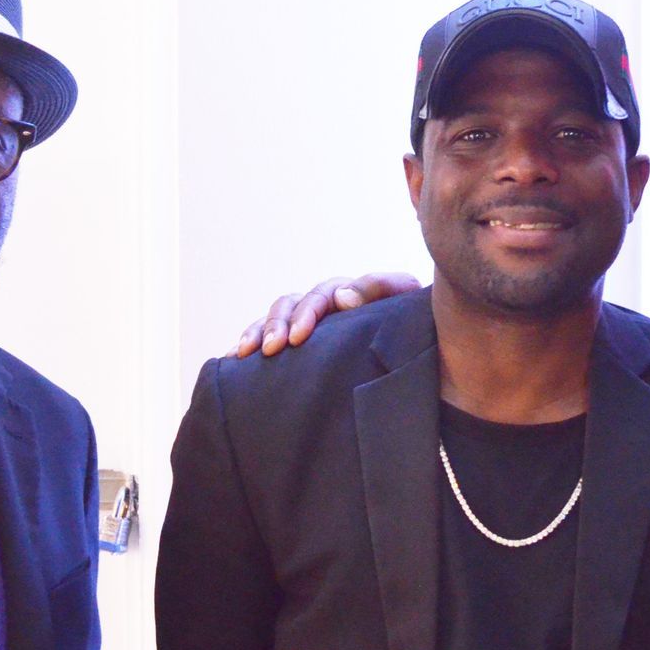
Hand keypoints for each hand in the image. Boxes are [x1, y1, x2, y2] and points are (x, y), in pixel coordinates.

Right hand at [233, 272, 421, 356]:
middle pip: (289, 304)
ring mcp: (307, 322)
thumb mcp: (404, 300)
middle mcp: (322, 303)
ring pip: (273, 318)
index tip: (298, 338)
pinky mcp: (297, 342)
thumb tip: (342, 297)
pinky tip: (232, 359)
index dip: (306, 314)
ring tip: (246, 354)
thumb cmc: (411, 322)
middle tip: (270, 349)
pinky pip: (265, 336)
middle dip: (276, 325)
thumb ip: (381, 290)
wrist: (416, 346)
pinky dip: (247, 342)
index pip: (320, 296)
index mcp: (346, 292)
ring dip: (257, 332)